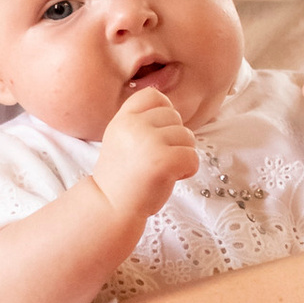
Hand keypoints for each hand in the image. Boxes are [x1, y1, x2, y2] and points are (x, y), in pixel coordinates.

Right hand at [96, 85, 198, 230]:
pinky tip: (170, 177)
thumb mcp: (122, 137)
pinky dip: (188, 170)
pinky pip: (193, 157)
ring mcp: (148, 142)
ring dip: (182, 154)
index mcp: (123, 118)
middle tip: (156, 159)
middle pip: (175, 117)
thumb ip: (142, 121)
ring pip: (188, 136)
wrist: (110, 207)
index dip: (163, 112)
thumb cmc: (122, 175)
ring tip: (162, 170)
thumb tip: (173, 109)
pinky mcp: (163, 160)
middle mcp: (134, 125)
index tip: (156, 134)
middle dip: (174, 138)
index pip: (154, 95)